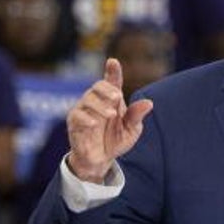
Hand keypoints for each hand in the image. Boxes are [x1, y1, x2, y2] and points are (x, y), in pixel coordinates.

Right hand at [65, 58, 152, 182]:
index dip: (112, 71)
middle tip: (118, 97)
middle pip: (98, 86)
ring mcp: (84, 110)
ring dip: (100, 105)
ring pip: (88, 99)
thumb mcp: (131, 130)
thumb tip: (149, 103)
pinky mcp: (74, 122)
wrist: (101, 160)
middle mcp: (96, 101)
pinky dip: (85, 118)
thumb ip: (136, 116)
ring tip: (111, 114)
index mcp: (111, 99)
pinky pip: (76, 115)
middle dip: (107, 89)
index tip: (113, 62)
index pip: (112, 81)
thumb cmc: (116, 141)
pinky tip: (94, 124)